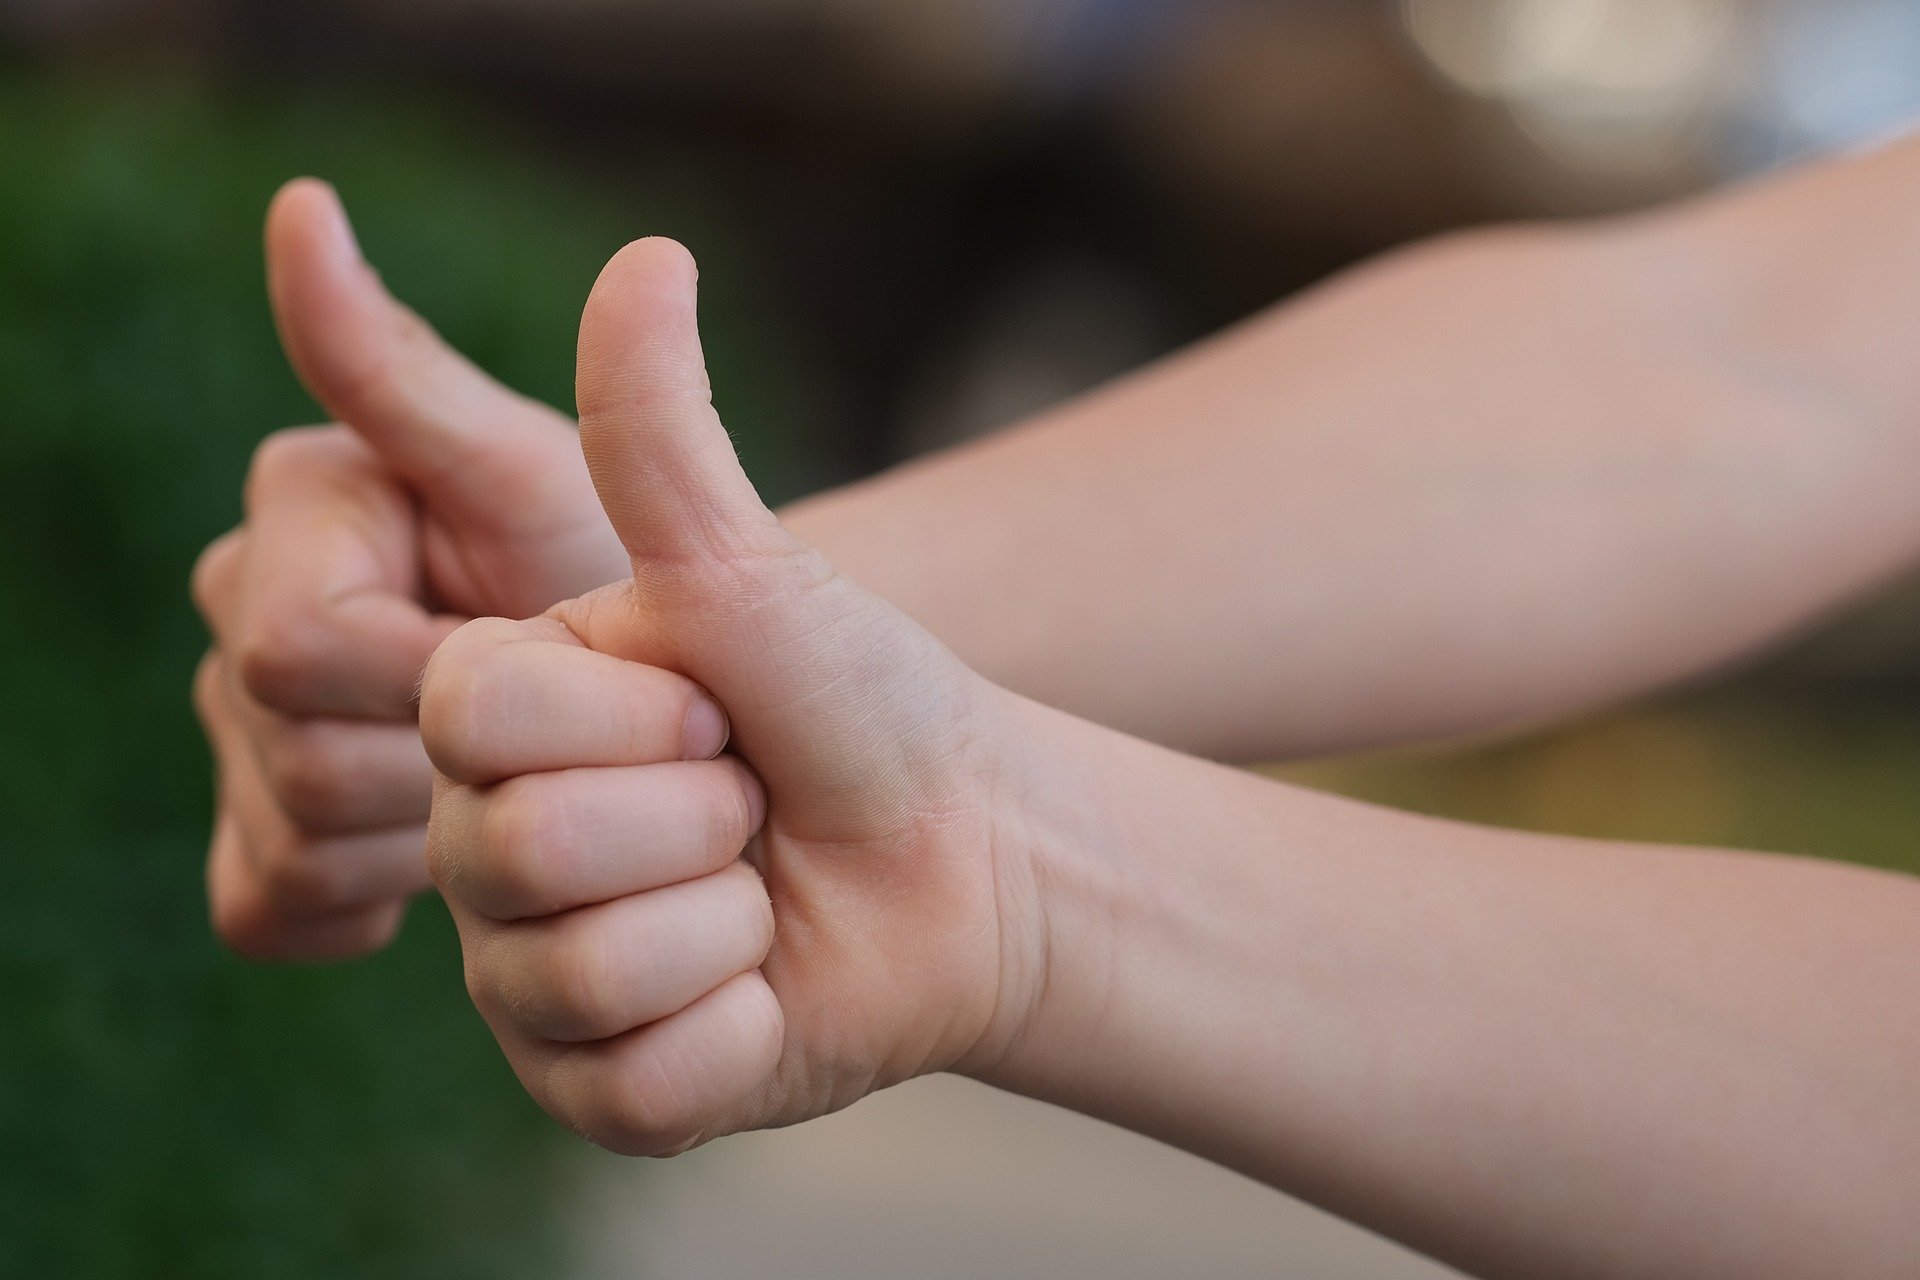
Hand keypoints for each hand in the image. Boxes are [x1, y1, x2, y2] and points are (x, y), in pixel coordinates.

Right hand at [191, 179, 627, 959]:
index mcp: (303, 513)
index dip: (443, 684)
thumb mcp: (547, 479)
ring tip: (536, 795)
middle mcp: (245, 613)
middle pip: (295, 754)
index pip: (303, 645)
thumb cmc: (641, 589)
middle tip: (575, 748)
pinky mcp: (270, 854)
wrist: (697, 731)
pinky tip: (458, 864)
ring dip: (437, 837)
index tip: (551, 672)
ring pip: (291, 840)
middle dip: (461, 764)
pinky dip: (370, 897)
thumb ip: (415, 374)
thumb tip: (298, 207)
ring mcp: (242, 744)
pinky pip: (271, 905)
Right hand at [421, 239, 1046, 1153]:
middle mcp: (484, 851)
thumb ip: (664, 432)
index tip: (712, 705)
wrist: (971, 854)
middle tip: (750, 804)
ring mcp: (531, 984)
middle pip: (512, 851)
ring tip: (764, 897)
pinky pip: (633, 1084)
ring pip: (572, 976)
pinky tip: (766, 992)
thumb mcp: (757, 568)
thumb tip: (648, 253)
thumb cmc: (860, 701)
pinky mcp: (600, 1089)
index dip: (632, 714)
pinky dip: (741, 1032)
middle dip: (695, 816)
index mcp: (494, 722)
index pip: (465, 716)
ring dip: (728, 926)